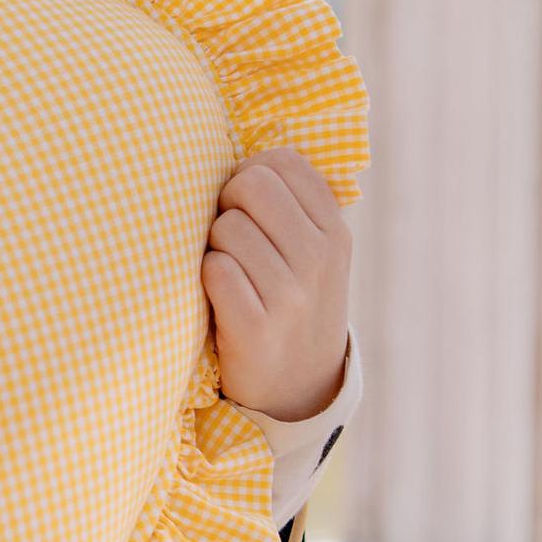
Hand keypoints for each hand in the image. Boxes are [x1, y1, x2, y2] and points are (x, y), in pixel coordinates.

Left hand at [201, 145, 351, 422]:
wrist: (296, 390)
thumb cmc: (291, 304)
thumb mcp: (315, 255)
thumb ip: (294, 205)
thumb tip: (249, 151)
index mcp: (335, 232)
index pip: (282, 162)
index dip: (249, 174)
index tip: (246, 206)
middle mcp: (320, 259)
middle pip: (250, 184)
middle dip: (226, 205)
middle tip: (228, 239)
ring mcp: (292, 295)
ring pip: (226, 228)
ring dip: (213, 249)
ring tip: (230, 276)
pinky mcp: (258, 329)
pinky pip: (214, 270)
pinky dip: (206, 280)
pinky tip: (220, 299)